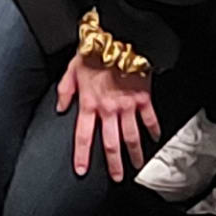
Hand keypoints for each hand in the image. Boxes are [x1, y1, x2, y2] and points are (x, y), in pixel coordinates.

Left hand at [55, 51, 159, 180]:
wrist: (120, 38)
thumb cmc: (95, 50)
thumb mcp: (71, 69)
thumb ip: (65, 91)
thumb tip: (60, 108)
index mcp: (89, 103)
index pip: (83, 136)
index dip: (82, 155)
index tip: (82, 170)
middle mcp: (108, 109)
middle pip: (111, 143)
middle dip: (114, 164)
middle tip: (116, 177)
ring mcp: (127, 105)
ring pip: (131, 137)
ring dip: (135, 154)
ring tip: (137, 165)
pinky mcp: (143, 98)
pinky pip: (149, 119)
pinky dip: (153, 130)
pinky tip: (155, 139)